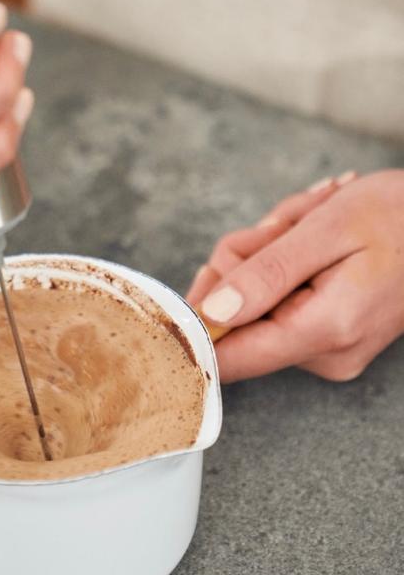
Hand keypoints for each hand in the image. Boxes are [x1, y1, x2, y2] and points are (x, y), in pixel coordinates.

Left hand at [186, 170, 403, 382]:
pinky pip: (274, 302)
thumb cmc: (400, 216)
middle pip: (233, 321)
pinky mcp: (324, 337)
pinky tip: (310, 240)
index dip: (192, 324)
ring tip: (306, 226)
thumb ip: (267, 273)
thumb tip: (212, 311)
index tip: (190, 284)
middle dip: (242, 262)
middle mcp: (323, 354)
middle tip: (279, 227)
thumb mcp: (328, 229)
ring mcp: (325, 350)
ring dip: (264, 255)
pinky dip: (281, 264)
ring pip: (251, 304)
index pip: (229, 358)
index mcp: (324, 331)